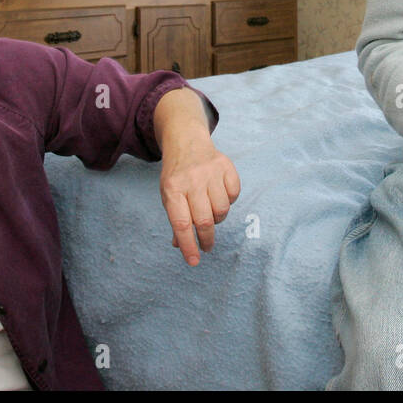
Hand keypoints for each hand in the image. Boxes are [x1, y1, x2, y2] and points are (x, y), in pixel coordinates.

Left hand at [160, 139, 240, 265]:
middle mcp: (192, 179)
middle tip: (206, 246)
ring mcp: (210, 171)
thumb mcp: (168, 195)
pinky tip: (219, 195)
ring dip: (217, 218)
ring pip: (222, 209)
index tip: (194, 261)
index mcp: (172, 188)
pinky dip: (228, 200)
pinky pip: (234, 195)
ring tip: (210, 212)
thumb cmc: (177, 175)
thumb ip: (175, 219)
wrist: (186, 141)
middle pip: (204, 220)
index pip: (181, 223)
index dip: (188, 245)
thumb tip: (179, 245)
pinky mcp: (226, 166)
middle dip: (206, 238)